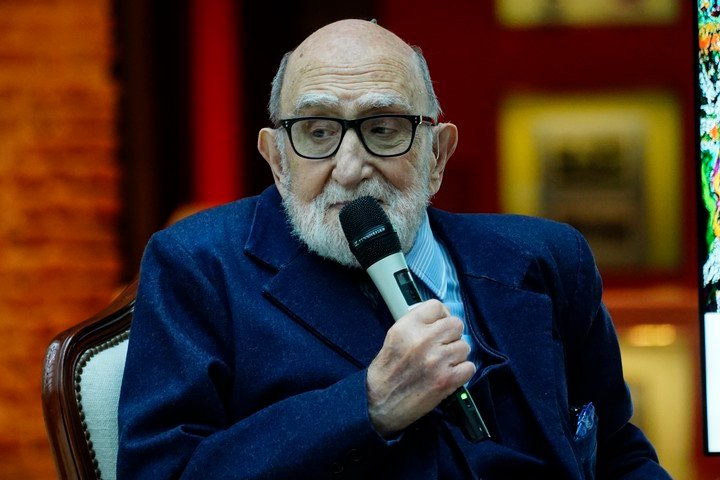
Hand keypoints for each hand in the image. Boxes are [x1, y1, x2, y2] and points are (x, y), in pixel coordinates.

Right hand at [366, 299, 475, 436]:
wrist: (380, 404)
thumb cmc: (386, 372)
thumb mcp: (393, 339)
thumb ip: (415, 325)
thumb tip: (439, 319)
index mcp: (407, 327)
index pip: (436, 306)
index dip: (441, 315)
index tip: (439, 325)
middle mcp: (423, 340)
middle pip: (456, 324)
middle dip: (451, 335)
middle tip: (442, 346)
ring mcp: (437, 360)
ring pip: (464, 346)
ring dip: (456, 355)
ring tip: (443, 363)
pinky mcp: (447, 380)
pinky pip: (469, 366)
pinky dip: (462, 372)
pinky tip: (449, 375)